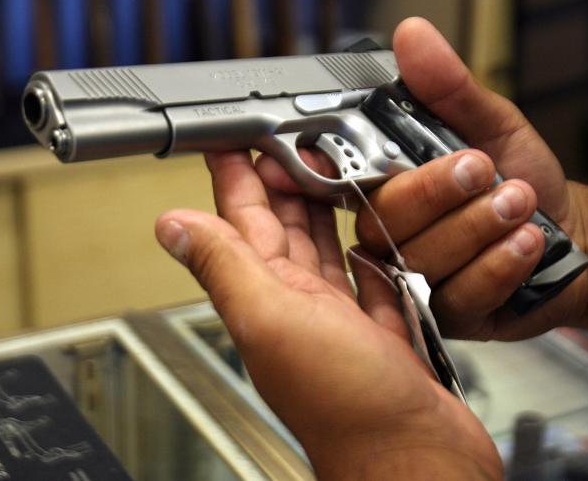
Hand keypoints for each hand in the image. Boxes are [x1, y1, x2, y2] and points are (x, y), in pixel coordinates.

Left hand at [156, 151, 502, 479]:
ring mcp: (340, 321)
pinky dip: (366, 253)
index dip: (236, 176)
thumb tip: (172, 227)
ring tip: (323, 170)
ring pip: (323, 248)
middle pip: (283, 227)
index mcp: (268, 296)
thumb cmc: (348, 408)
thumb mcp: (273, 319)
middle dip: (280, 178)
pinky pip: (368, 281)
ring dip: (321, 208)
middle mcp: (299, 306)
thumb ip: (225, 268)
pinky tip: (369, 235)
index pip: (242, 220)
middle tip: (284, 139)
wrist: (416, 463)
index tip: (232, 138)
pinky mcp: (382, 334)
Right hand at [257, 18, 587, 341]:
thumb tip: (413, 35)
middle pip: (380, 219)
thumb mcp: (490, 123)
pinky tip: (525, 244)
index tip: (316, 160)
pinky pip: (460, 293)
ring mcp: (412, 280)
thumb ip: (448, 86)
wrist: (574, 235)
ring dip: (478, 226)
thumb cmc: (521, 178)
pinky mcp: (445, 317)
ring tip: (521, 203)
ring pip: (421, 257)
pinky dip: (499, 263)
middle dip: (436, 192)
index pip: (329, 178)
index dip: (314, 170)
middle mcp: (387, 235)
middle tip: (483, 169)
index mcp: (382, 185)